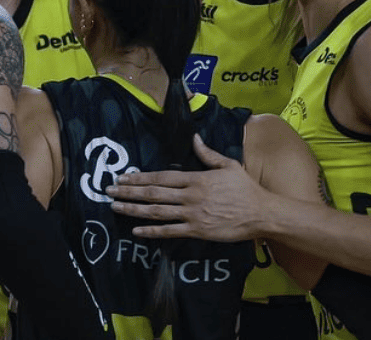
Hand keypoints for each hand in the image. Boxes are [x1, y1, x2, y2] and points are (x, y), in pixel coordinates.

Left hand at [105, 134, 265, 241]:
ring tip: (115, 206)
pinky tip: (137, 231)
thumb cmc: (246, 188)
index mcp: (195, 178)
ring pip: (157, 212)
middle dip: (128, 192)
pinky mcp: (197, 231)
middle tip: (109, 191)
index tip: (123, 177)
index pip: (161, 177)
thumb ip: (208, 153)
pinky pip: (170, 232)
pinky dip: (152, 232)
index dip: (140, 178)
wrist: (262, 213)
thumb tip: (194, 138)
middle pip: (153, 194)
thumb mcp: (228, 165)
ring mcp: (192, 215)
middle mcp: (190, 196)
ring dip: (133, 209)